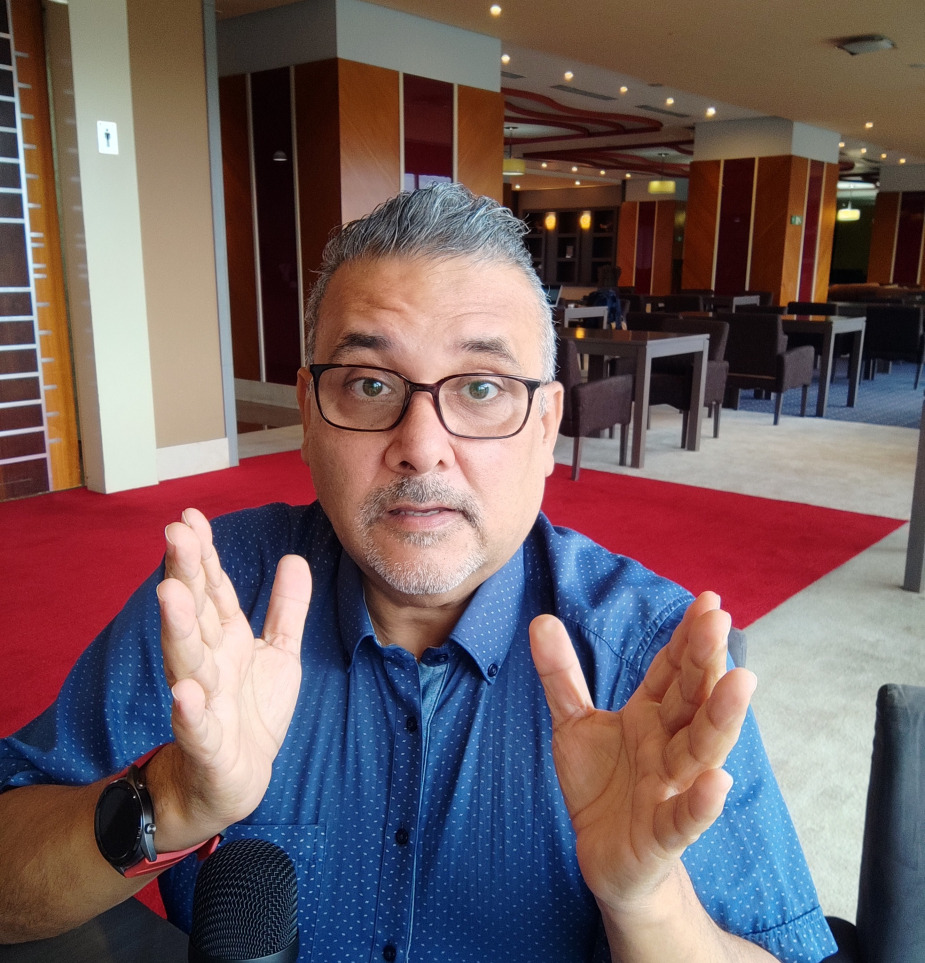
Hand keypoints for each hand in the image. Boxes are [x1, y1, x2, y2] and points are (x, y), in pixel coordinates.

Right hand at [152, 508, 310, 848]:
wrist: (230, 783)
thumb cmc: (251, 712)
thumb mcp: (278, 654)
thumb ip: (285, 609)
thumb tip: (294, 558)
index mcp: (226, 640)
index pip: (212, 590)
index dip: (204, 555)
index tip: (190, 517)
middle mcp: (209, 663)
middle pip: (195, 613)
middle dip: (186, 573)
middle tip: (175, 534)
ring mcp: (204, 703)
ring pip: (188, 661)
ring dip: (179, 628)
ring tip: (170, 592)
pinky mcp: (209, 746)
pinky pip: (199, 727)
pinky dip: (191, 711)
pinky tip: (186, 693)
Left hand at [529, 592, 756, 914]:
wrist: (605, 857)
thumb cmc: (602, 785)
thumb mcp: (574, 723)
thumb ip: (561, 675)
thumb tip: (541, 619)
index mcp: (651, 716)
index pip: (673, 671)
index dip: (688, 638)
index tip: (708, 601)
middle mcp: (668, 746)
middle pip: (691, 700)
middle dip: (705, 661)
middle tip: (719, 621)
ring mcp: (670, 789)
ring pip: (700, 751)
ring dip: (720, 718)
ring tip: (741, 680)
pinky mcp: (662, 835)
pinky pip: (684, 819)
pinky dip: (701, 803)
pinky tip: (717, 782)